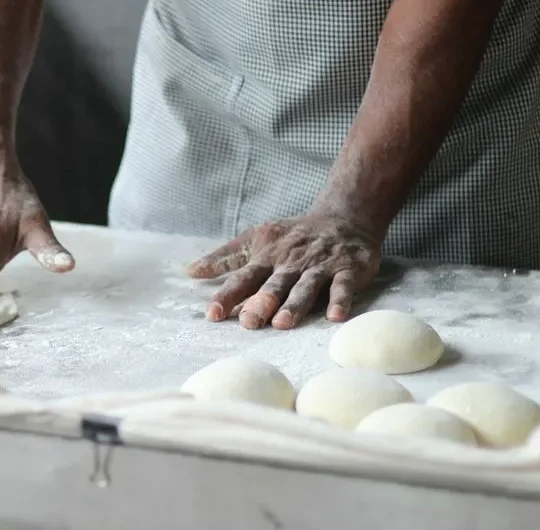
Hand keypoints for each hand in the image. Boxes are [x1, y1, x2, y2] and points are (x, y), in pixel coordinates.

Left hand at [186, 213, 381, 329]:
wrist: (344, 216)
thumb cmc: (293, 235)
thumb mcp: (256, 239)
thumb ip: (226, 257)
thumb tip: (191, 271)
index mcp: (268, 256)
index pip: (244, 277)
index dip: (228, 295)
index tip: (212, 314)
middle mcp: (291, 262)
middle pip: (274, 284)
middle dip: (261, 302)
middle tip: (248, 322)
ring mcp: (320, 266)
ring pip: (305, 287)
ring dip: (294, 304)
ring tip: (283, 323)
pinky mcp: (348, 270)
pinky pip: (343, 286)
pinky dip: (340, 300)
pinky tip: (335, 316)